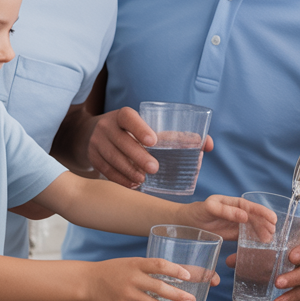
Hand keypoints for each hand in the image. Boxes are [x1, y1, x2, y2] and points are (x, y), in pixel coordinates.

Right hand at [84, 107, 214, 188]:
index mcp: (122, 116)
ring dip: (127, 170)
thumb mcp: (146, 127)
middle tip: (154, 168)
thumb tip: (208, 145)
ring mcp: (96, 142)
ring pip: (111, 157)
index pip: (128, 117)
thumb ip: (176, 136)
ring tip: (143, 180)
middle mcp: (107, 126)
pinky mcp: (91, 157)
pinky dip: (118, 178)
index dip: (139, 128)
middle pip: (121, 141)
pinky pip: (104, 169)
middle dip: (137, 155)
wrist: (90, 133)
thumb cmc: (132, 132)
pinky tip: (131, 185)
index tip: (153, 141)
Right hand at [85, 257, 203, 300]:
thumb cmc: (114, 270)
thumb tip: (179, 273)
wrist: (88, 280)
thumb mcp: (132, 263)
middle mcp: (132, 278)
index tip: (188, 276)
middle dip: (177, 295)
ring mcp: (126, 294)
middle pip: (159, 287)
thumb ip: (150, 269)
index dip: (175, 270)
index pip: (159, 265)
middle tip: (191, 300)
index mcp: (137, 264)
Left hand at [177, 195, 264, 240]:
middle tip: (273, 232)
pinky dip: (254, 239)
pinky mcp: (233, 233)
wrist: (187, 222)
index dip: (262, 212)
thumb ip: (226, 211)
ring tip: (269, 240)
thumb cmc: (198, 211)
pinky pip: (246, 235)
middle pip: (255, 217)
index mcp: (233, 202)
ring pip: (253, 226)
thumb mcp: (210, 208)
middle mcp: (237, 212)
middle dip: (265, 224)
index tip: (272, 218)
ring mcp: (236, 223)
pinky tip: (261, 244)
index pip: (251, 207)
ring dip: (262, 232)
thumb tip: (245, 216)